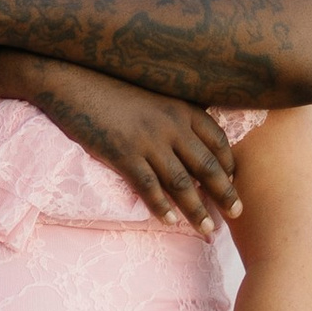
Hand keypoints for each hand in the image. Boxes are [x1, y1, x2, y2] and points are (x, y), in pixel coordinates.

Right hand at [26, 66, 242, 230]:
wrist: (74, 80)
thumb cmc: (112, 86)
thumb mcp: (153, 93)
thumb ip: (174, 112)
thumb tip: (189, 136)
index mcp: (182, 107)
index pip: (218, 140)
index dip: (229, 164)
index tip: (234, 182)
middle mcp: (171, 124)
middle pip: (208, 166)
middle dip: (226, 193)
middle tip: (237, 215)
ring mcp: (148, 140)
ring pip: (182, 183)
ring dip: (197, 210)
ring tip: (208, 230)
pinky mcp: (123, 153)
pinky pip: (148, 187)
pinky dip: (161, 207)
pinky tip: (169, 222)